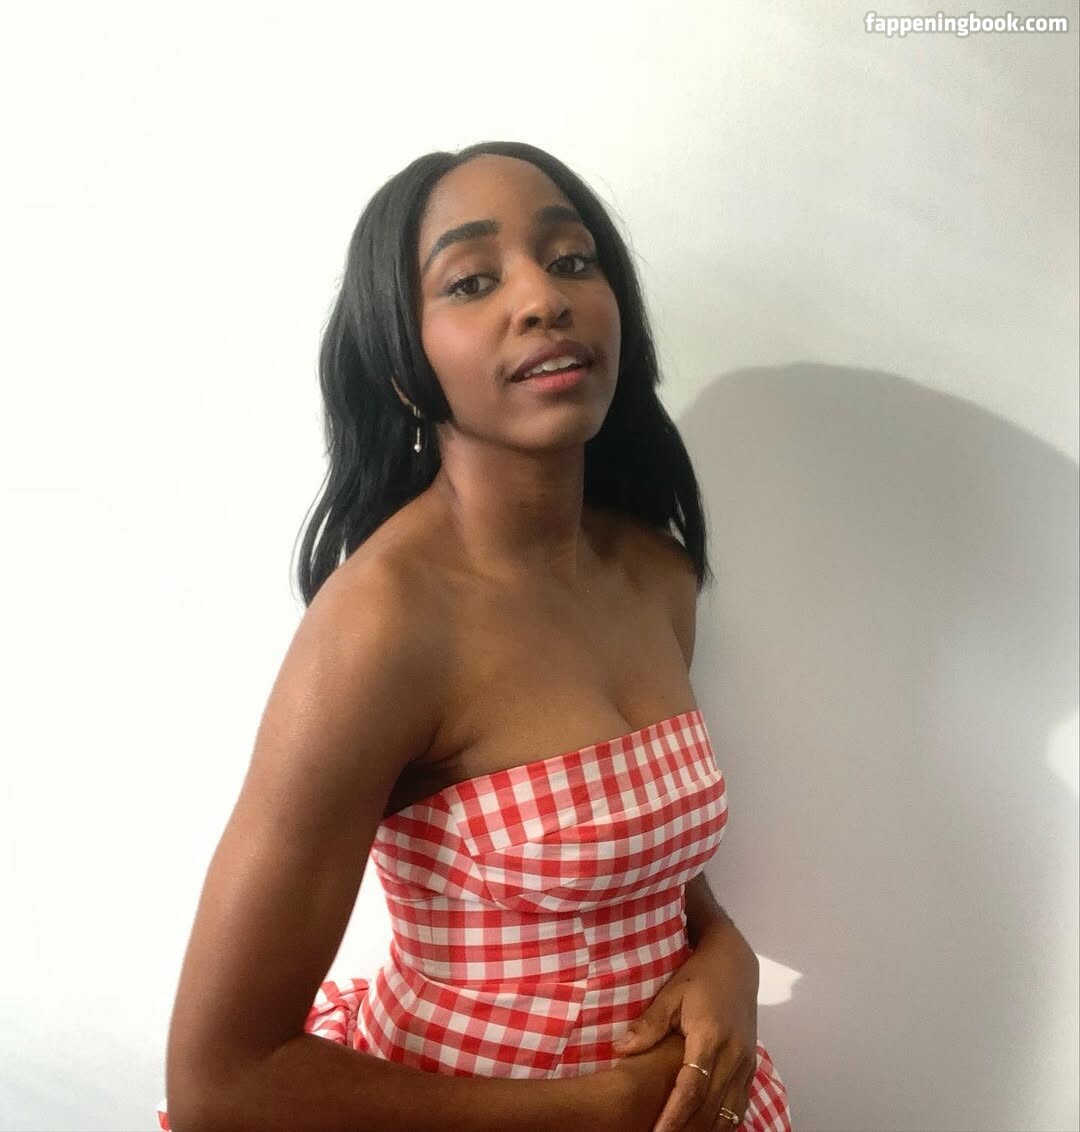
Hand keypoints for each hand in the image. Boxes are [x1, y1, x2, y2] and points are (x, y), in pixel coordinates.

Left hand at [611, 922, 759, 1131]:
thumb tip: (621, 1050)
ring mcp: (746, 1062)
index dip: (673, 1116)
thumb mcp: (671, 993)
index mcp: (710, 1036)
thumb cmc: (700, 975)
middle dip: (687, 1130)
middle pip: (710, 1108)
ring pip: (729, 1112)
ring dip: (706, 1131)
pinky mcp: (751, 1065)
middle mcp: (733, 1054)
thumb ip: (649, 1024)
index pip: (691, 1088)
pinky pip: (740, 1104)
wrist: (735, 962)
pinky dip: (725, 1122)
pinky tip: (707, 1130)